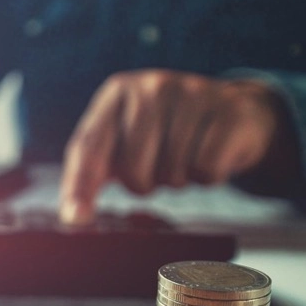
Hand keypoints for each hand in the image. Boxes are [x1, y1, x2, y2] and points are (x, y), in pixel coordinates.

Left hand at [60, 70, 294, 223]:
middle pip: (132, 169)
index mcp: (117, 93)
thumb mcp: (123, 140)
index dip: (79, 185)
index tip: (76, 219)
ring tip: (184, 156)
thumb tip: (73, 216)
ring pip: (171, 173)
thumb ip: (92, 172)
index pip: (89, 145)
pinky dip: (208, 176)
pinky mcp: (229, 111)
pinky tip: (209, 155)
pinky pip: (207, 170)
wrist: (232, 112)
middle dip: (143, 183)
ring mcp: (193, 93)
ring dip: (177, 179)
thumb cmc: (165, 134)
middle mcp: (152, 86)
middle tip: (157, 167)